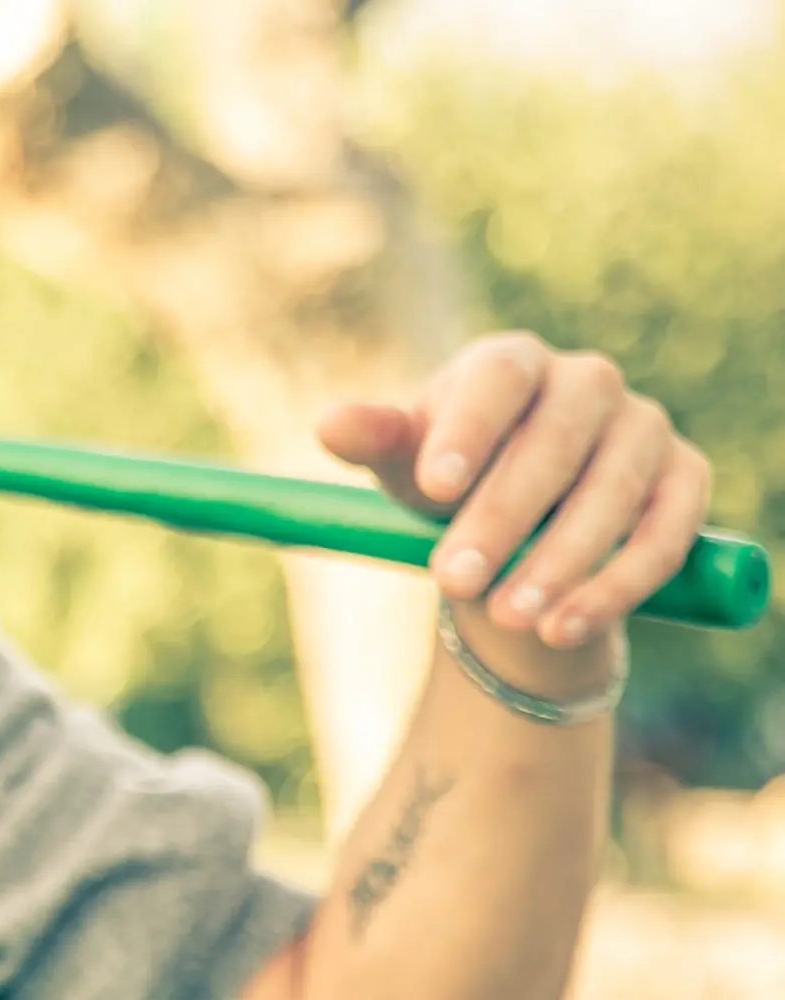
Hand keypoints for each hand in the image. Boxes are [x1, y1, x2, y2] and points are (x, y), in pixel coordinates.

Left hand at [318, 333, 711, 671]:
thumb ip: (375, 441)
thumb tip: (330, 423)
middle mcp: (589, 382)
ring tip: (506, 618)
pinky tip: (563, 627)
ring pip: (613, 494)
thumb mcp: (406, 463)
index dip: (469, 430)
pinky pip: (666, 534)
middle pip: (554, 445)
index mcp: (513, 362)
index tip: (432, 487)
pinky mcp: (687, 479)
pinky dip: (617, 586)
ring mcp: (645, 427)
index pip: (498, 380)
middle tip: (452, 580)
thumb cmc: (451, 478)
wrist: (521, 525)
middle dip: (502, 519)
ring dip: (560, 562)